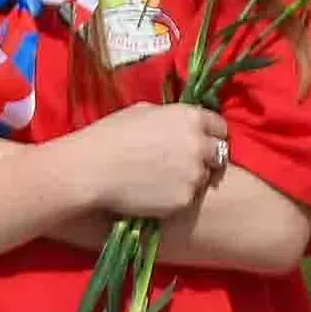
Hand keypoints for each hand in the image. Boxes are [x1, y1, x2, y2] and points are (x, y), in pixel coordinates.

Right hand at [50, 102, 230, 222]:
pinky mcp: (185, 200)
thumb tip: (177, 124)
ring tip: (160, 179)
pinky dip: (175, 196)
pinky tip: (152, 193)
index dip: (209, 134)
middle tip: (181, 163)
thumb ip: (169, 117)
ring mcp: (195, 175)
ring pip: (203, 178)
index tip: (200, 141)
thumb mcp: (140, 112)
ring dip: (189, 178)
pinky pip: (186, 197)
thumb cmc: (108, 135)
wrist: (90, 171)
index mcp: (190, 117)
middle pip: (218, 154)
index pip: (219, 127)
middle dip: (205, 158)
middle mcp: (199, 145)